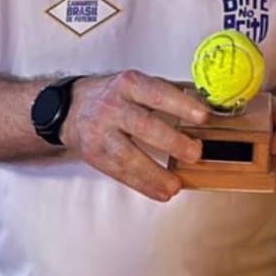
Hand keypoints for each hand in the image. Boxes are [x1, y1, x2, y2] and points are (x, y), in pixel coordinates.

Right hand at [62, 71, 208, 201]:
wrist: (71, 107)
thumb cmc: (112, 95)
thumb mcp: (135, 84)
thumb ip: (165, 94)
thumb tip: (201, 105)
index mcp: (129, 84)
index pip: (158, 93)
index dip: (181, 105)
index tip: (203, 117)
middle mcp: (113, 107)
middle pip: (144, 126)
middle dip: (172, 142)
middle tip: (195, 153)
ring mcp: (102, 133)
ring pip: (129, 156)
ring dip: (155, 174)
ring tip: (176, 185)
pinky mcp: (95, 155)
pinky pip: (120, 173)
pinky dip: (143, 185)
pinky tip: (160, 191)